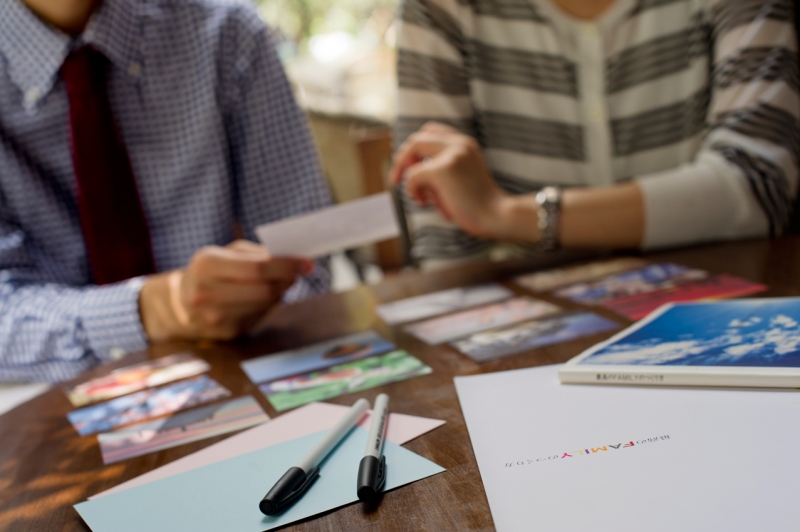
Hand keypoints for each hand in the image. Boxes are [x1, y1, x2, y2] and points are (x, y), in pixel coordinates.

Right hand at [139, 240, 312, 341]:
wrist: (179, 302)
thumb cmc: (211, 271)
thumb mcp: (225, 252)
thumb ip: (257, 254)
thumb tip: (293, 261)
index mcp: (206, 264)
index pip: (257, 267)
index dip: (287, 265)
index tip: (308, 262)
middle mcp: (206, 293)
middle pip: (264, 289)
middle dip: (288, 279)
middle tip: (299, 272)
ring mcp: (214, 317)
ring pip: (265, 304)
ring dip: (280, 292)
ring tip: (280, 282)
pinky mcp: (225, 333)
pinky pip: (259, 316)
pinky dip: (267, 305)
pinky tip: (262, 297)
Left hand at [390, 122, 515, 238]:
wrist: (497, 216)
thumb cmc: (480, 205)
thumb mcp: (463, 177)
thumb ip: (444, 167)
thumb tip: (411, 169)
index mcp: (466, 143)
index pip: (431, 131)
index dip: (415, 148)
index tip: (408, 167)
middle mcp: (459, 143)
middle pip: (417, 138)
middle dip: (402, 158)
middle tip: (396, 179)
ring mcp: (452, 153)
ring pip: (411, 153)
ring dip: (410, 178)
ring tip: (424, 199)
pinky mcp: (444, 169)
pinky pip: (412, 176)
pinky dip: (413, 191)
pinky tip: (425, 203)